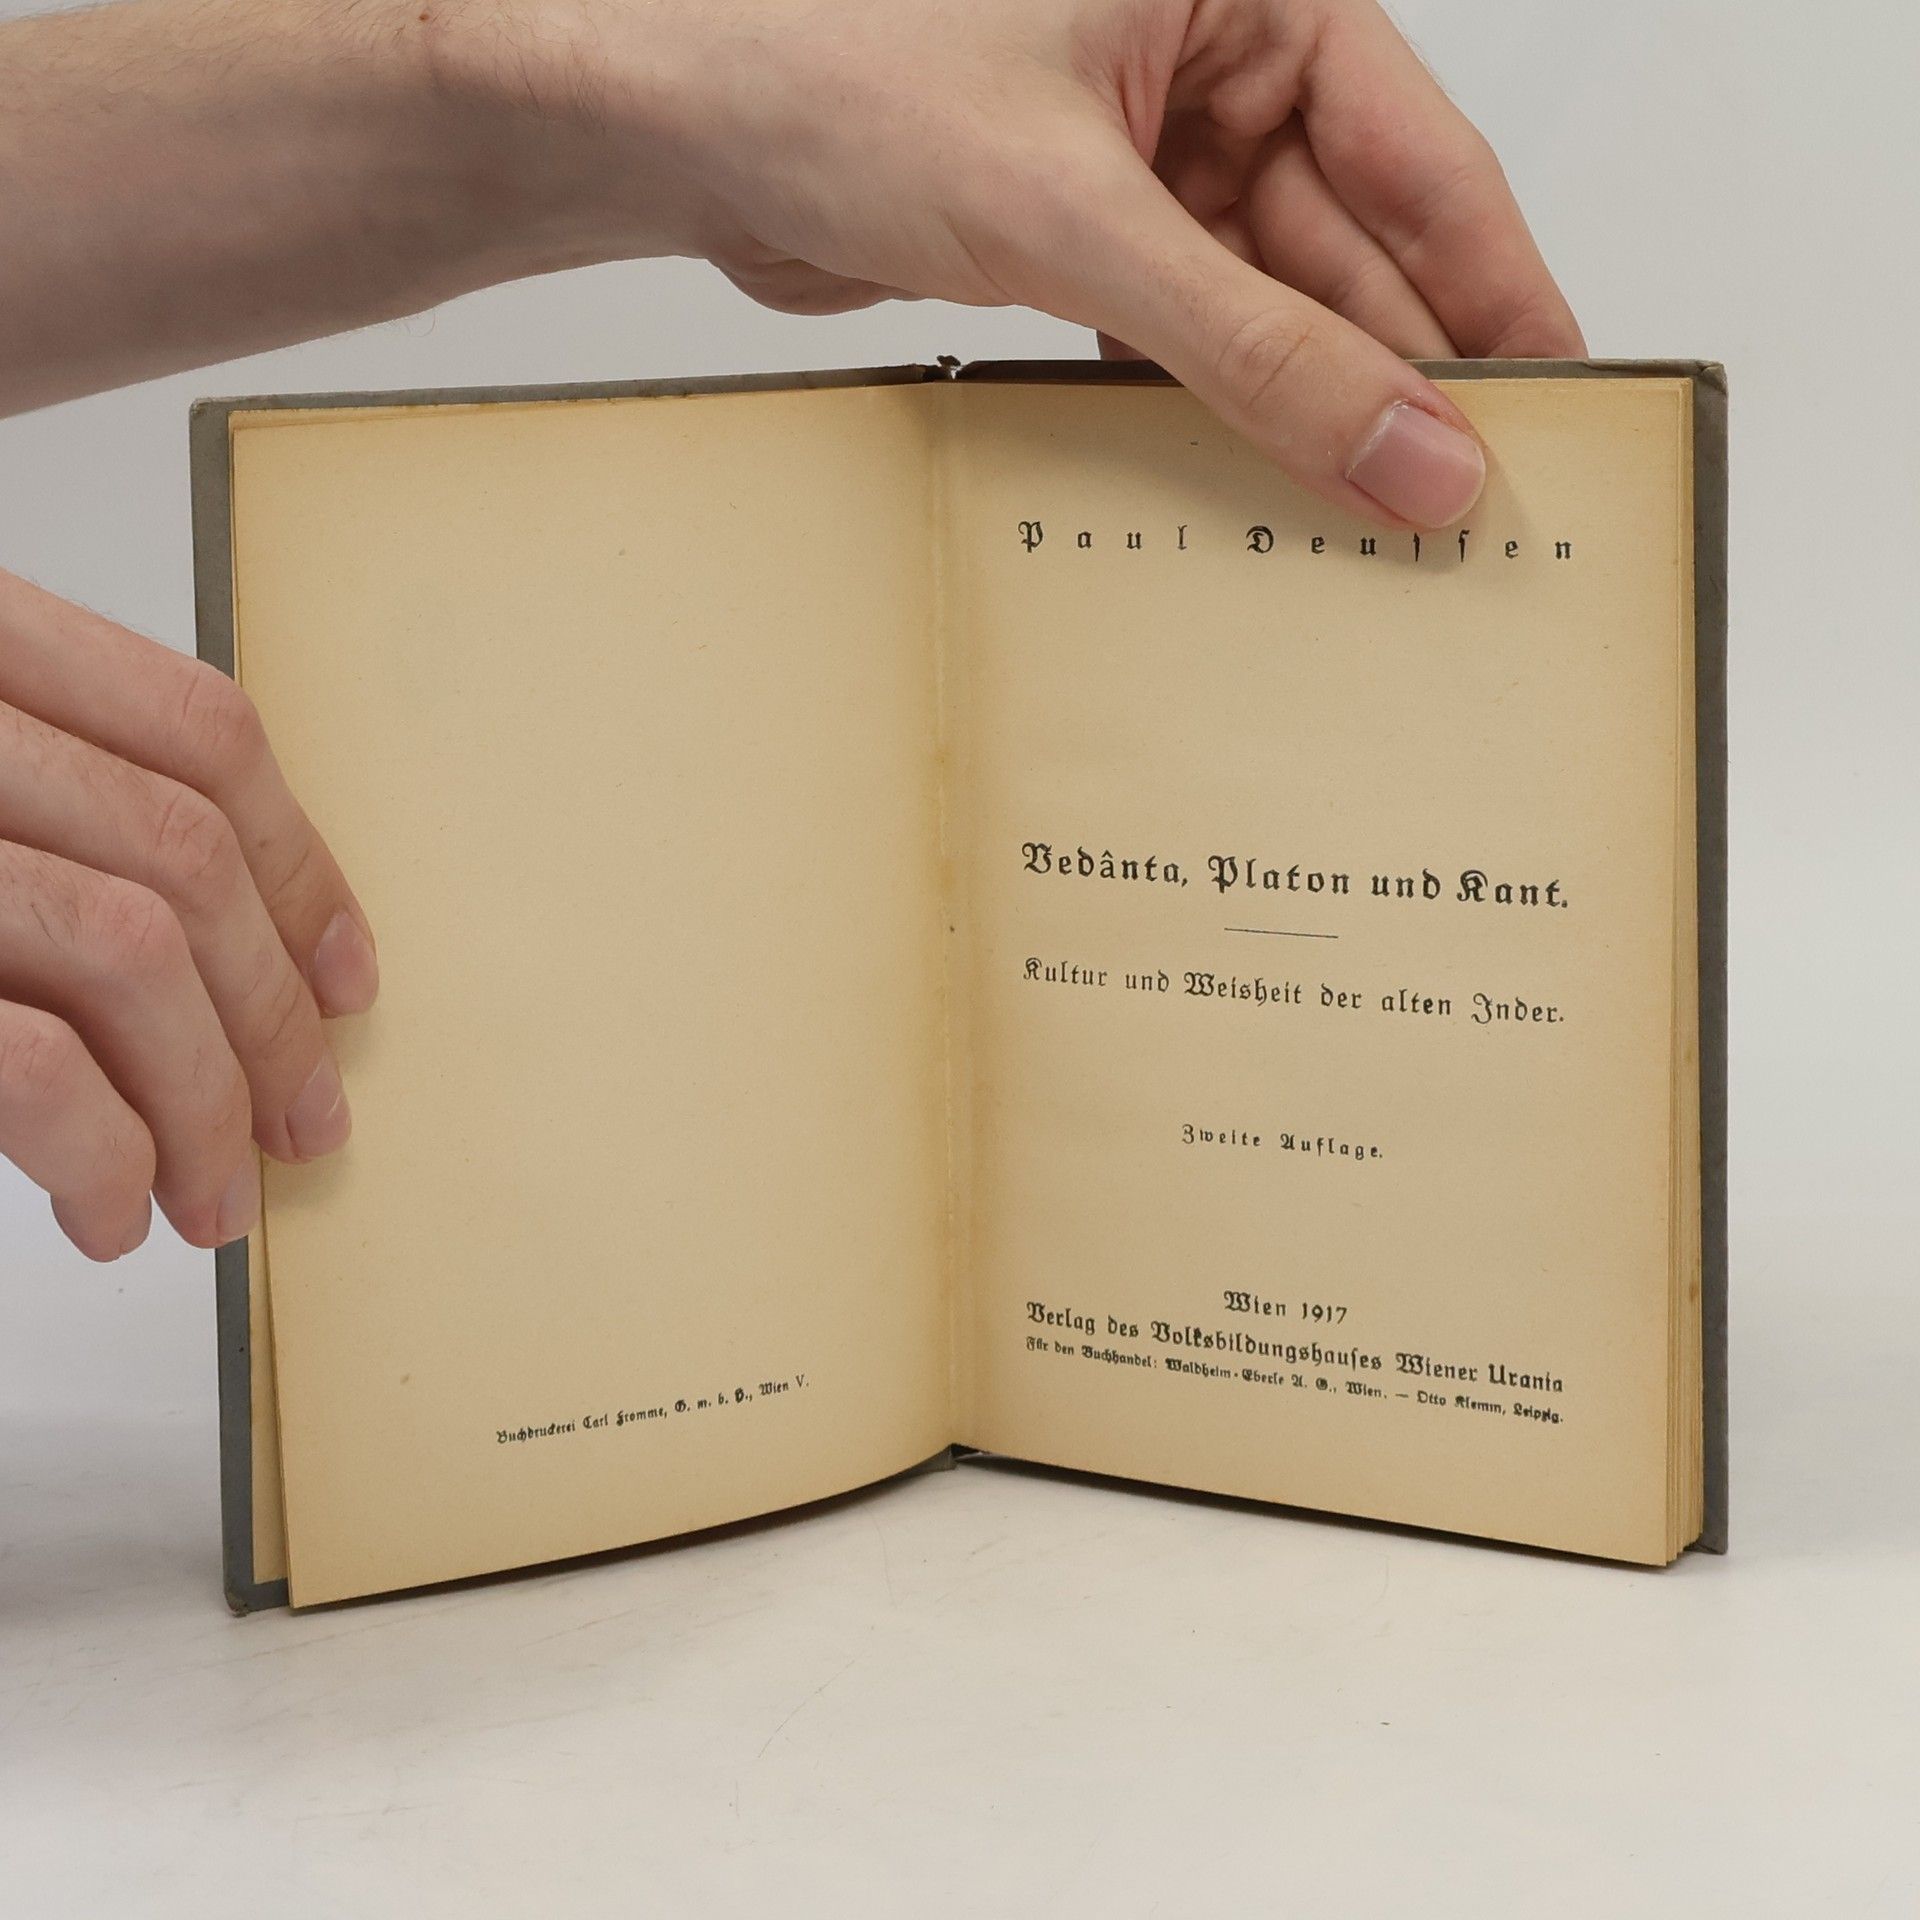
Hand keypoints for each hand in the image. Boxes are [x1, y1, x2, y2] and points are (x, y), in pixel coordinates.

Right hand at [0, 570, 375, 1259]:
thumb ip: (29, 803)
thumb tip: (239, 961)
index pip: (196, 728)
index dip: (300, 863)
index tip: (346, 976)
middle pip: (182, 851)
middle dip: (270, 1013)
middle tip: (303, 1125)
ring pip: (131, 948)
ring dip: (203, 1101)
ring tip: (212, 1200)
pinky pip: (26, 1055)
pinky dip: (100, 1147)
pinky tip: (100, 1210)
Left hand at [484, 0, 1584, 527]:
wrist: (667, 122)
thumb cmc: (829, 68)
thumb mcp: (1079, 214)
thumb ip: (1255, 345)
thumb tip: (1408, 444)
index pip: (1422, 158)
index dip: (1494, 294)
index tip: (1551, 409)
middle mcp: (1204, 64)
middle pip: (1349, 247)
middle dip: (1395, 377)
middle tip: (1457, 508)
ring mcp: (1136, 160)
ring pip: (1264, 306)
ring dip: (1300, 412)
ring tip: (1361, 527)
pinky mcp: (1071, 239)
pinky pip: (1178, 339)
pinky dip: (1205, 414)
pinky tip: (1243, 492)